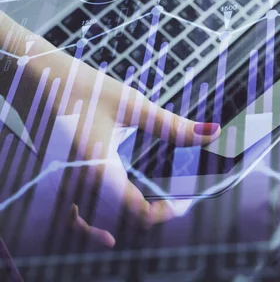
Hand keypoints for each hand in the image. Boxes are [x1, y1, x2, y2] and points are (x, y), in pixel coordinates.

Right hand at [0, 12, 219, 246]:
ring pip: (96, 223)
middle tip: (177, 201)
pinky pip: (70, 216)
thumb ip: (172, 126)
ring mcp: (64, 185)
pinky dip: (88, 228)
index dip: (168, 213)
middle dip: (154, 215)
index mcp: (100, 169)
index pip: (139, 212)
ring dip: (125, 223)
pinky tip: (104, 234)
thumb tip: (212, 133)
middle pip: (122, 220)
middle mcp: (80, 185)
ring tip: (152, 214)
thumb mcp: (133, 105)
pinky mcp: (57, 179)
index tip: (186, 201)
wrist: (34, 76)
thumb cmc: (82, 87)